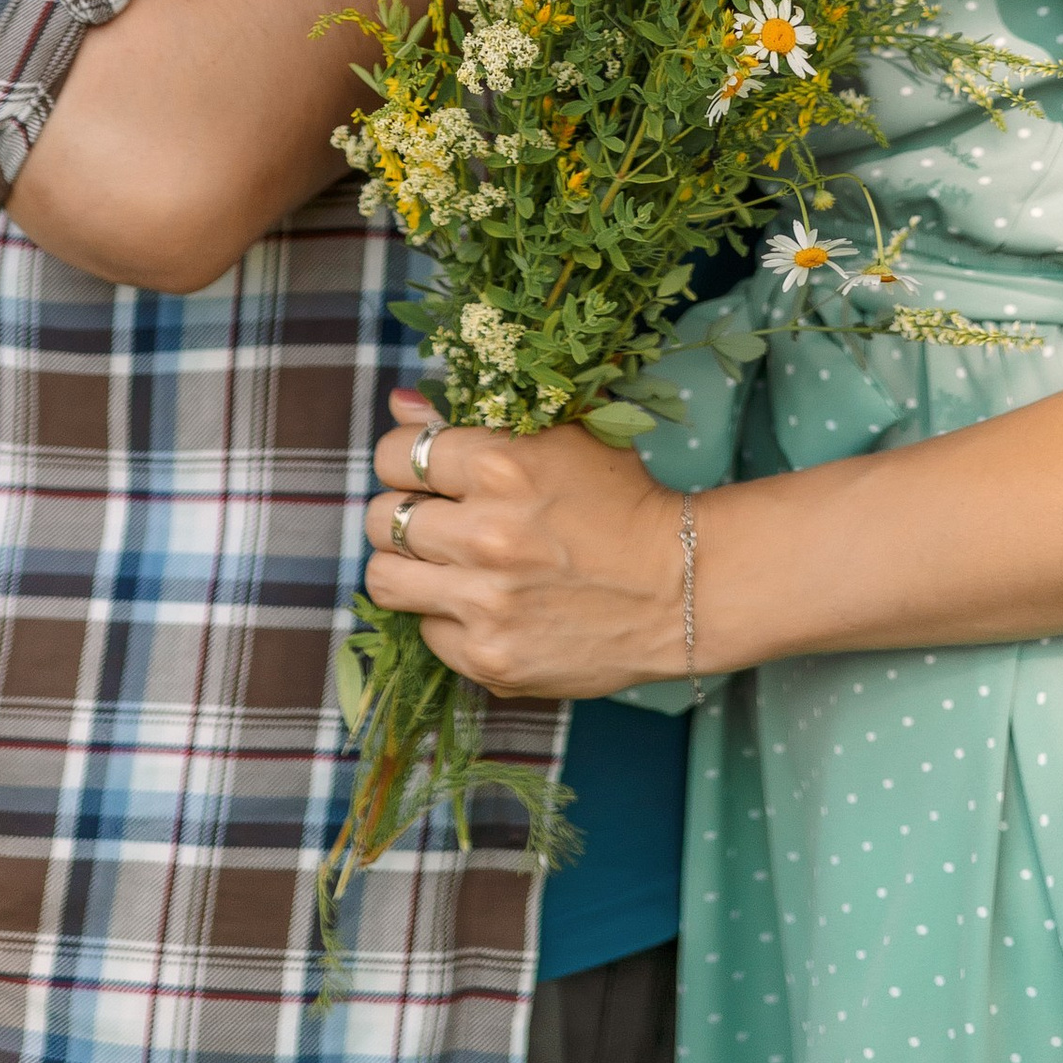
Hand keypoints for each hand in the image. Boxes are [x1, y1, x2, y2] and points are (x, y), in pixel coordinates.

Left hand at [365, 390, 686, 696]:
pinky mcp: (491, 659)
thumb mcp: (560, 436)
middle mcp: (485, 535)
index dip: (405, 461)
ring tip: (442, 565)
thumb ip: (474, 416)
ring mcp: (485, 604)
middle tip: (434, 520)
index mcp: (500, 464)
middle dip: (403, 513)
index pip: (396, 454)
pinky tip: (483, 606)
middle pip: (382, 518)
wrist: (681, 587)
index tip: (425, 473)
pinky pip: (426, 634)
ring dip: (407, 568)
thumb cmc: (622, 500)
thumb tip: (399, 402)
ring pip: (384, 579)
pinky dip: (446, 619)